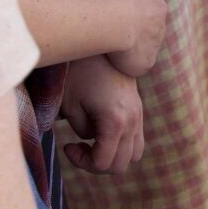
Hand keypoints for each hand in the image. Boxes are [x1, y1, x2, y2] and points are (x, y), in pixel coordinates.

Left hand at [59, 55, 145, 172]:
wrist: (100, 43)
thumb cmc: (78, 72)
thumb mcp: (71, 105)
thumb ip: (81, 130)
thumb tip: (90, 139)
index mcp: (115, 121)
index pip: (104, 163)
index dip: (83, 162)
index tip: (68, 146)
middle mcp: (133, 120)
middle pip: (121, 165)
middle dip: (97, 164)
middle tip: (77, 148)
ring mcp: (139, 115)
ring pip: (134, 155)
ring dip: (112, 156)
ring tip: (92, 143)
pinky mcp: (138, 109)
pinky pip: (137, 140)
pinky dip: (122, 145)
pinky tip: (102, 132)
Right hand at [97, 0, 167, 77]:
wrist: (119, 20)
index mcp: (158, 6)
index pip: (145, 9)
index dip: (129, 10)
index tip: (115, 11)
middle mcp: (161, 27)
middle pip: (146, 29)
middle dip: (132, 30)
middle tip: (113, 30)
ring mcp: (155, 46)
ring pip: (141, 47)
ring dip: (129, 46)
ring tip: (109, 45)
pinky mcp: (146, 62)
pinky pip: (136, 63)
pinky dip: (126, 62)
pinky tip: (112, 59)